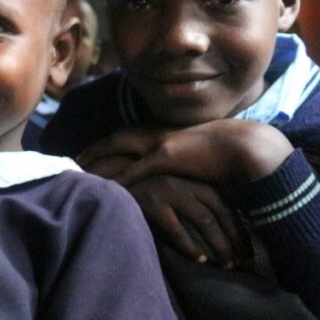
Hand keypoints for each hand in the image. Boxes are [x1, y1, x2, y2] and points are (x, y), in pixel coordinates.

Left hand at [78, 121, 293, 186]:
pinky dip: (120, 179)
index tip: (88, 152)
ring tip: (79, 174)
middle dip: (93, 149)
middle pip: (115, 138)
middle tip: (73, 161)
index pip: (126, 134)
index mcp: (163, 132)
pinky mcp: (168, 156)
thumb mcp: (196, 153)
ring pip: (119, 150)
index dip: (106, 143)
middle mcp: (157, 133)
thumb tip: (173, 168)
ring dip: (99, 162)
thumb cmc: (226, 152)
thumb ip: (180, 158)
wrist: (247, 146)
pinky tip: (105, 188)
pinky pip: (136, 169)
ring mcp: (160, 142)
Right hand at [127, 175, 251, 268]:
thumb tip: (224, 232)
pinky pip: (177, 229)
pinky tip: (199, 259)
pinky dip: (190, 246)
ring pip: (205, 221)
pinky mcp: (151, 202)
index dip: (239, 231)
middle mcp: (185, 181)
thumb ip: (194, 204)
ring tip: (225, 265)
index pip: (227, 206)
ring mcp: (168, 189)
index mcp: (194, 179)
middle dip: (235, 241)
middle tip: (243, 264)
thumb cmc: (145, 194)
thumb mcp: (174, 193)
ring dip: (219, 245)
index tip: (247, 253)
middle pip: (221, 213)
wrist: (109, 184)